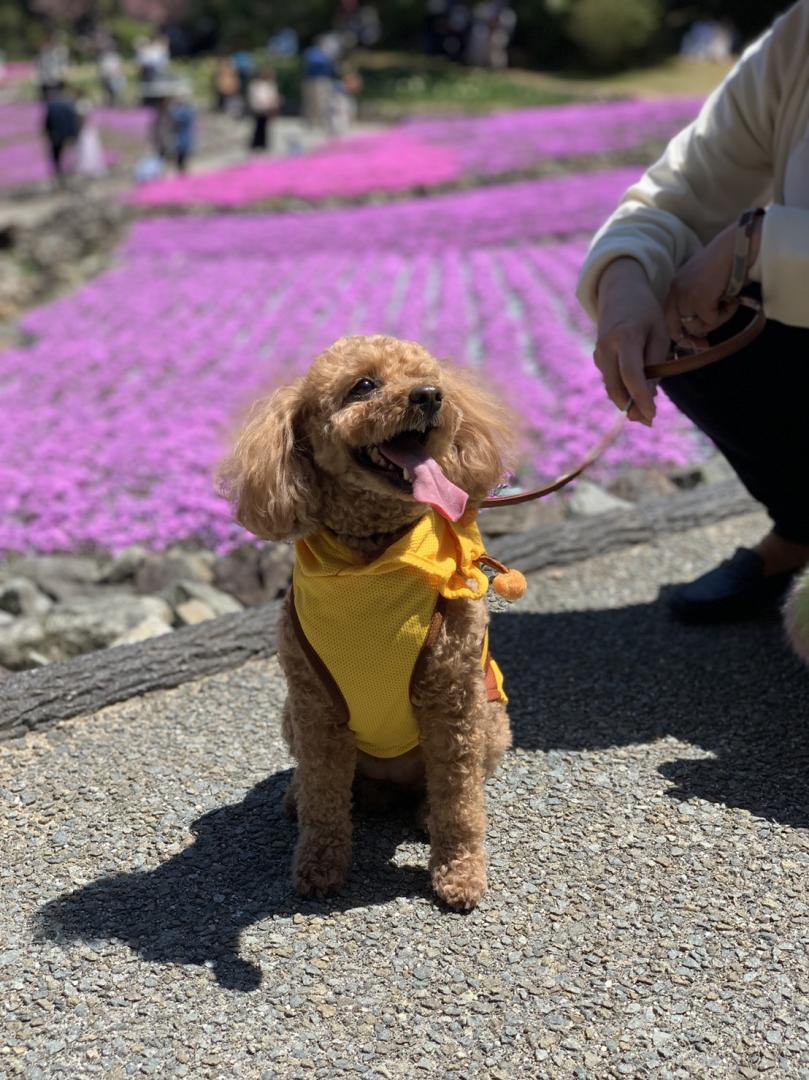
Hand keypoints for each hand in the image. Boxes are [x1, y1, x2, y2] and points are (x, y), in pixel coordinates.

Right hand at [593, 258, 668, 424]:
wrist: (620, 293)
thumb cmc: (647, 314)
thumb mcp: (659, 335)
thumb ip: (655, 366)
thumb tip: (648, 399)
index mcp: (625, 336)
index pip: (631, 374)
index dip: (641, 397)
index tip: (652, 416)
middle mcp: (606, 347)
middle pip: (616, 387)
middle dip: (632, 407)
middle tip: (650, 421)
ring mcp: (598, 354)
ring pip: (612, 387)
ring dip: (628, 401)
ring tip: (647, 411)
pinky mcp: (597, 359)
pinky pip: (611, 381)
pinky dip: (624, 390)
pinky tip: (638, 393)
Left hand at [664, 214, 761, 341]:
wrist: (739, 245)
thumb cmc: (728, 262)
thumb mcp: (705, 284)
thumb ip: (697, 302)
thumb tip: (698, 332)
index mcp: (675, 286)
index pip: (669, 319)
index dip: (681, 335)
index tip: (696, 343)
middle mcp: (676, 291)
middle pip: (677, 328)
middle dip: (692, 339)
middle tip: (706, 345)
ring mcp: (685, 296)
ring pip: (696, 327)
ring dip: (716, 321)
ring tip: (728, 303)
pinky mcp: (699, 300)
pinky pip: (711, 321)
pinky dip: (725, 314)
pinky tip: (733, 299)